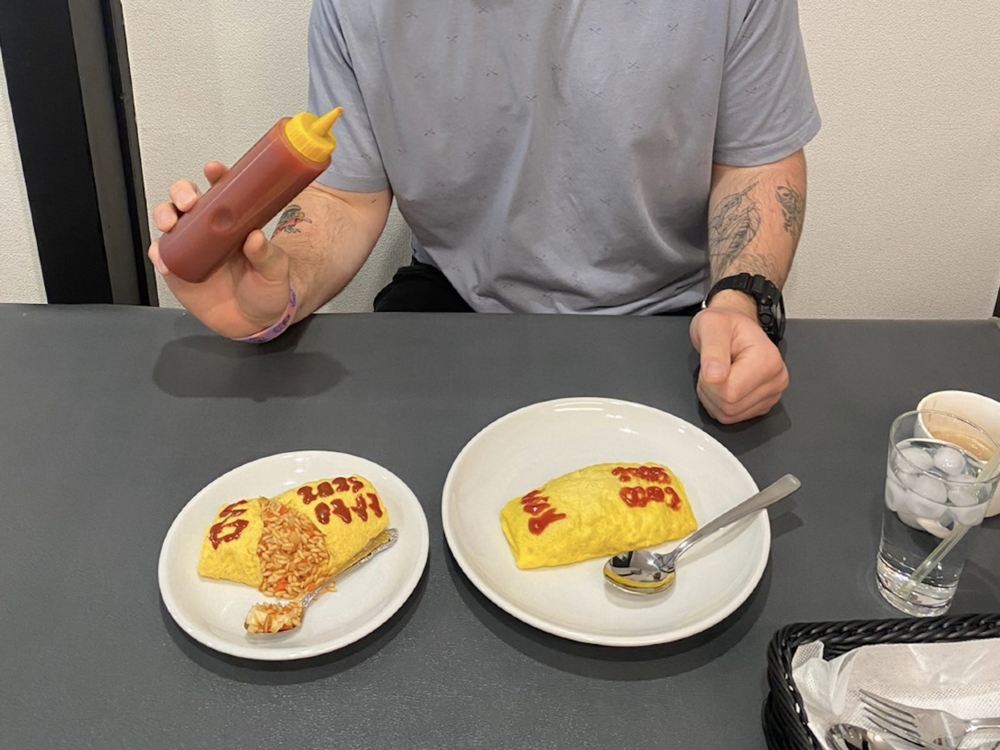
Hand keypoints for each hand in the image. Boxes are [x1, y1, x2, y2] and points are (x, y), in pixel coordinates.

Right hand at [148, 161, 291, 338]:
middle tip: (189, 203)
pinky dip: (159, 253)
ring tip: (171, 223)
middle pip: (187, 198)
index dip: (216, 176)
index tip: (214, 170)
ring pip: (169, 219)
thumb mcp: (276, 272)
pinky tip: (165, 258)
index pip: (223, 190)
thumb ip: (266, 256)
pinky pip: (161, 254)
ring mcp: (191, 247)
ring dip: (164, 215)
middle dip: (182, 192)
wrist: (255, 323)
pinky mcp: (178, 268)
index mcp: (235, 221)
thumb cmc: (267, 291)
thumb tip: (255, 238)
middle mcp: (209, 229)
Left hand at [689, 291, 788, 423]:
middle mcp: (776, 379)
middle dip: (709, 390)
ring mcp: (772, 393)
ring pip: (730, 415)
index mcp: (768, 360)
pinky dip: (720, 405)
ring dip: (713, 398)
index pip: (730, 393)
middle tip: (712, 367)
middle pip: (730, 407)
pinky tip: (724, 385)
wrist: (734, 326)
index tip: (710, 362)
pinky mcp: (763, 404)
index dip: (708, 382)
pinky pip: (733, 417)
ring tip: (718, 374)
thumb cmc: (725, 324)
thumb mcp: (711, 325)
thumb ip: (712, 350)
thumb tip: (714, 376)